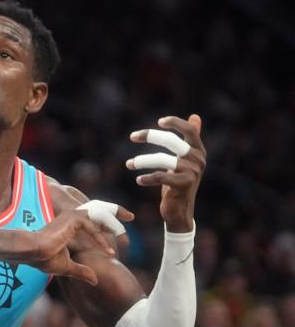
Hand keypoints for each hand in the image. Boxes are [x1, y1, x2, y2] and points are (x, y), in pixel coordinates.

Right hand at [30, 206, 132, 284]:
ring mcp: (73, 216)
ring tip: (125, 239)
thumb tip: (95, 280)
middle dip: (117, 216)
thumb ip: (82, 271)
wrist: (32, 252)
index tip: (120, 238)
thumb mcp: (68, 267)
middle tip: (130, 223)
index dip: (108, 227)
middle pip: (101, 213)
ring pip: (100, 216)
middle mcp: (73, 218)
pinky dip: (101, 238)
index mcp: (71, 226)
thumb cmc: (44, 259)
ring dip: (114, 226)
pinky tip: (108, 250)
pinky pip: (93, 225)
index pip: (95, 221)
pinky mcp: (73, 218)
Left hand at [127, 115, 205, 232]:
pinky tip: (139, 180)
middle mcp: (198, 159)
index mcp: (198, 150)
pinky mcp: (184, 185)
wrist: (180, 211)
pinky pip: (161, 177)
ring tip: (129, 164)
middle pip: (171, 141)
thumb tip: (195, 116)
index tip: (159, 122)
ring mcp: (192, 172)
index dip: (175, 123)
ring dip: (142, 160)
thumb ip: (188, 140)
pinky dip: (147, 178)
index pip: (190, 130)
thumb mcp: (183, 160)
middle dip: (150, 136)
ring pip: (162, 159)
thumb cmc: (178, 183)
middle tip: (132, 136)